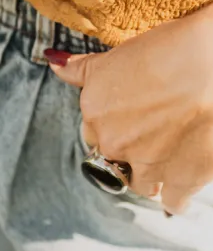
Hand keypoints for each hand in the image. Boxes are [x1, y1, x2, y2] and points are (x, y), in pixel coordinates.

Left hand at [46, 6, 212, 213]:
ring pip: (139, 181)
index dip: (113, 121)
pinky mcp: (179, 180)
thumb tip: (53, 62)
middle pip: (113, 155)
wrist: (212, 65)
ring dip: (149, 173)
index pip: (94, 128)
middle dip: (128, 147)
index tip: (130, 113)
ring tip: (165, 157)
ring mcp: (145, 164)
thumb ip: (81, 68)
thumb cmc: (167, 49)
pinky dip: (176, 197)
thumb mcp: (116, 55)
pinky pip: (171, 200)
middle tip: (151, 130)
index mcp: (94, 111)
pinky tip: (180, 187)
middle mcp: (113, 141)